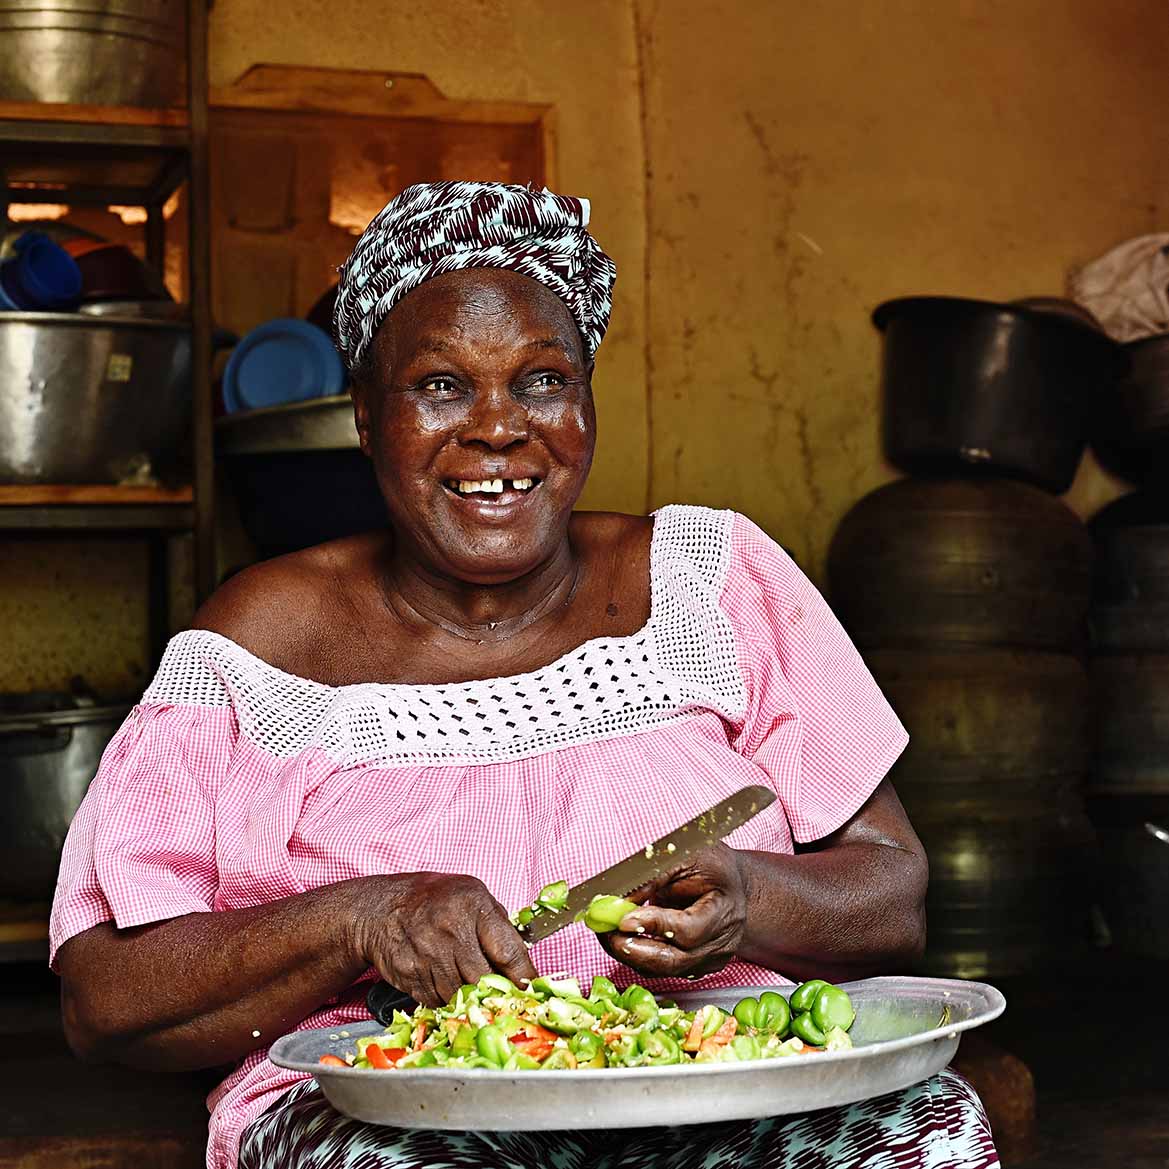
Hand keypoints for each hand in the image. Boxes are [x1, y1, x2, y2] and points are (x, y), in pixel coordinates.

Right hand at [348, 873, 536, 1005]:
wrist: (382, 908)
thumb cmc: (435, 900)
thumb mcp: (472, 895)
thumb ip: (498, 925)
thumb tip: (523, 962)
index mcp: (473, 905)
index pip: (509, 951)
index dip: (524, 975)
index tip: (531, 988)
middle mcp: (450, 930)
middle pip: (486, 979)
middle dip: (497, 990)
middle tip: (503, 993)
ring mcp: (428, 955)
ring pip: (462, 995)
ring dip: (470, 997)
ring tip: (470, 983)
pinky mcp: (411, 975)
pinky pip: (438, 1001)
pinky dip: (446, 999)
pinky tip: (444, 981)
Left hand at [598, 844, 749, 978]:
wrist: (730, 883)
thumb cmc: (709, 864)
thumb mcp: (684, 855)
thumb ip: (651, 877)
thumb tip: (616, 900)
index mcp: (725, 908)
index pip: (688, 929)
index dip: (654, 926)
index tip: (623, 919)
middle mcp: (723, 941)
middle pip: (675, 960)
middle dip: (634, 950)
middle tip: (606, 933)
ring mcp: (712, 959)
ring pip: (665, 969)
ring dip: (630, 954)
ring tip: (607, 933)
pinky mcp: (697, 967)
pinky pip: (663, 970)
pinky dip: (639, 956)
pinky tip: (622, 938)